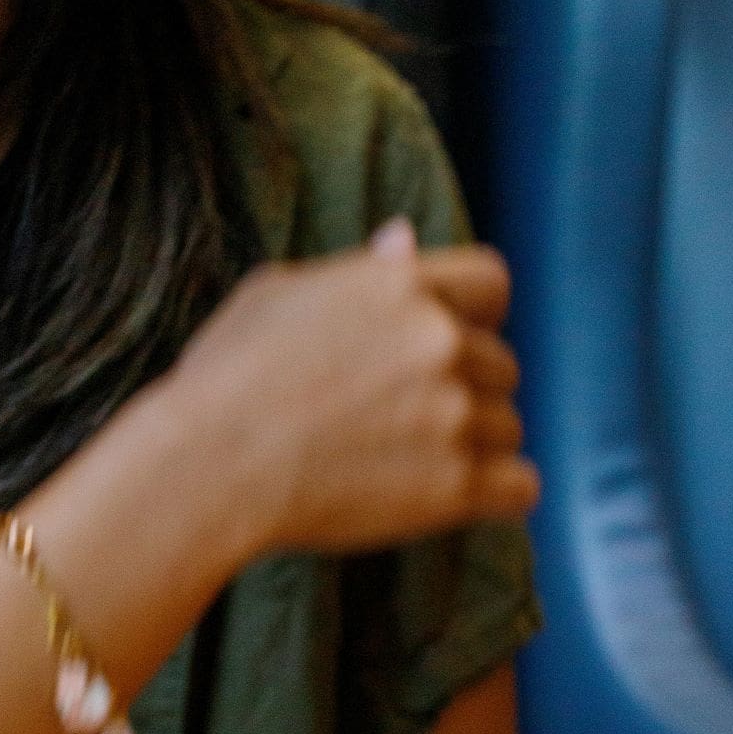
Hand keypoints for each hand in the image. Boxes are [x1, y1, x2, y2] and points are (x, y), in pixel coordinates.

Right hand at [162, 221, 540, 563]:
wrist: (210, 467)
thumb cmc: (227, 379)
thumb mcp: (280, 294)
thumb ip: (361, 272)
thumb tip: (405, 238)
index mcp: (402, 286)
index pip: (493, 283)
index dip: (476, 317)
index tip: (448, 347)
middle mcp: (440, 342)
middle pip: (502, 365)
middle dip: (466, 390)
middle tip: (406, 421)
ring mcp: (455, 415)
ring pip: (508, 428)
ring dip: (475, 446)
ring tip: (410, 462)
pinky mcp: (458, 485)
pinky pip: (522, 487)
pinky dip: (498, 494)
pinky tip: (456, 496)